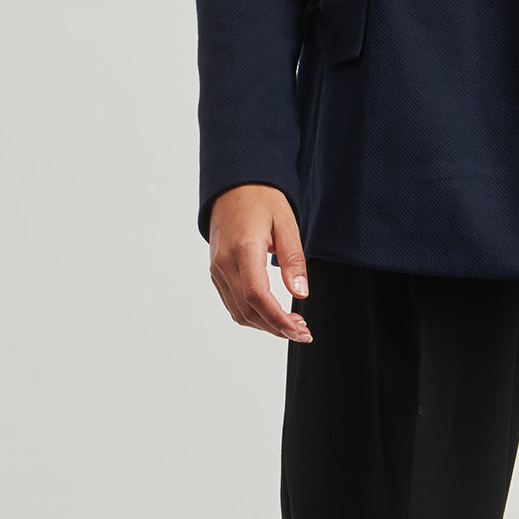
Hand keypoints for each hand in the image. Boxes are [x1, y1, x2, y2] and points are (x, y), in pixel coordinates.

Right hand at [208, 184, 312, 341]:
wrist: (234, 186)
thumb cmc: (262, 199)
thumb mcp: (286, 222)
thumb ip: (293, 258)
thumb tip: (301, 293)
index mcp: (243, 248)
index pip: (257, 295)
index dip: (278, 319)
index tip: (299, 330)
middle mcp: (224, 262)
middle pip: (247, 309)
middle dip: (276, 327)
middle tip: (302, 332)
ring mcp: (217, 269)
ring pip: (238, 311)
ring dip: (264, 325)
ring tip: (292, 325)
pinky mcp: (216, 272)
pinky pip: (232, 302)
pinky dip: (252, 315)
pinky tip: (272, 314)